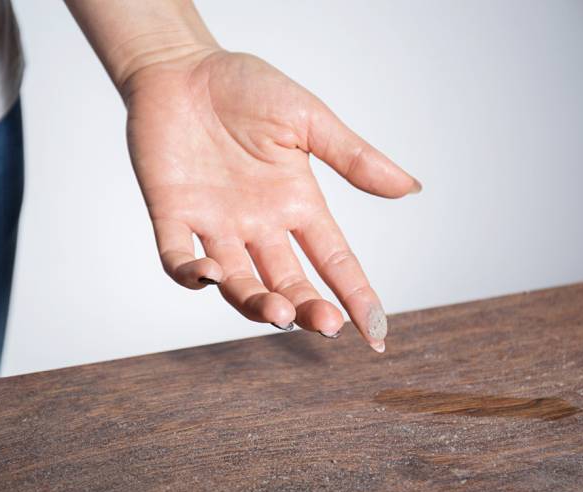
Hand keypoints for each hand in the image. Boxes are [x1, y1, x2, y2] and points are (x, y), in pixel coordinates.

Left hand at [122, 49, 419, 351]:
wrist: (181, 67)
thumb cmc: (244, 87)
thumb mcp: (306, 119)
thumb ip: (352, 156)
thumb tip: (411, 187)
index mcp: (297, 203)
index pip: (334, 260)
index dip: (357, 296)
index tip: (377, 332)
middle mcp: (258, 224)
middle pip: (289, 282)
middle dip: (308, 308)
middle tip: (325, 324)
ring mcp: (215, 224)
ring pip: (238, 282)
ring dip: (256, 302)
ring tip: (277, 312)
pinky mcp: (172, 215)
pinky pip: (176, 258)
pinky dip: (190, 275)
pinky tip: (210, 276)